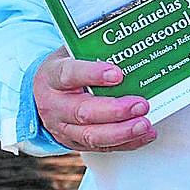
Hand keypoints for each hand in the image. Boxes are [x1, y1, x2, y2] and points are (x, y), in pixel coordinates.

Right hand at [33, 47, 155, 152]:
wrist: (45, 93)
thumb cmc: (66, 69)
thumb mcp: (73, 53)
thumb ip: (95, 50)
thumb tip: (130, 41)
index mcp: (52, 76)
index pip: (70, 74)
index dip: (93, 74)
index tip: (117, 74)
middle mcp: (55, 105)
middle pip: (83, 111)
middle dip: (115, 110)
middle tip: (140, 104)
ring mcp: (63, 127)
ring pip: (91, 135)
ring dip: (121, 132)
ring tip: (144, 124)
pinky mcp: (75, 143)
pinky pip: (101, 147)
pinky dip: (126, 143)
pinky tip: (144, 135)